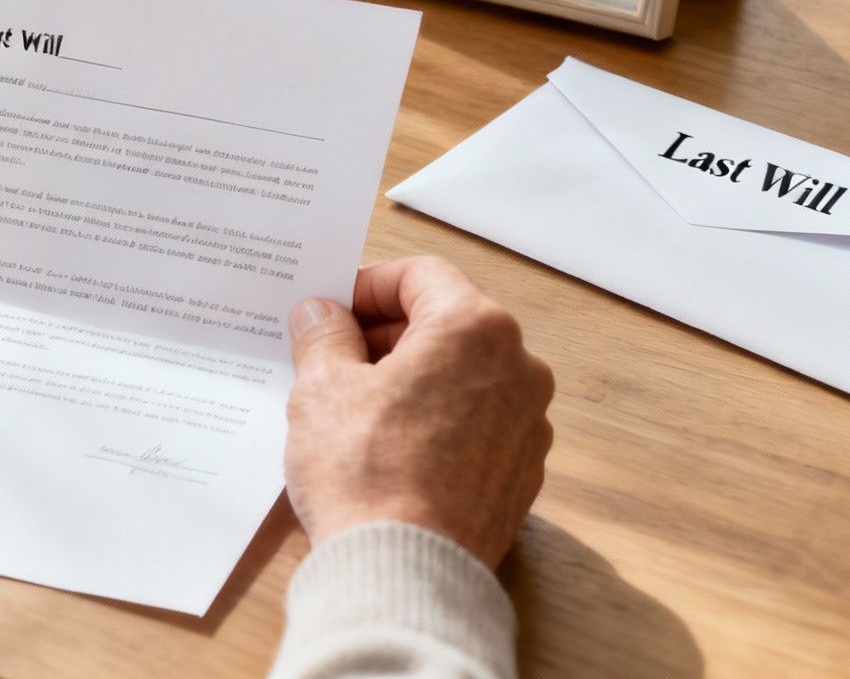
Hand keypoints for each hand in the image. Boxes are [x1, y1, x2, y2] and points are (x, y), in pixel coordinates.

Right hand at [284, 256, 553, 568]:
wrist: (405, 573)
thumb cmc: (366, 474)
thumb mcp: (322, 389)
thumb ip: (323, 336)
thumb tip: (322, 314)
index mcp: (474, 329)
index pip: (420, 275)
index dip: (367, 286)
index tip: (332, 309)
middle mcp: (518, 368)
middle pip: (446, 324)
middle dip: (386, 335)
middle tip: (331, 358)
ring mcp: (527, 425)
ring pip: (463, 377)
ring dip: (412, 379)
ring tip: (355, 409)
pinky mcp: (521, 475)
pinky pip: (475, 426)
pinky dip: (436, 423)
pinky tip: (389, 450)